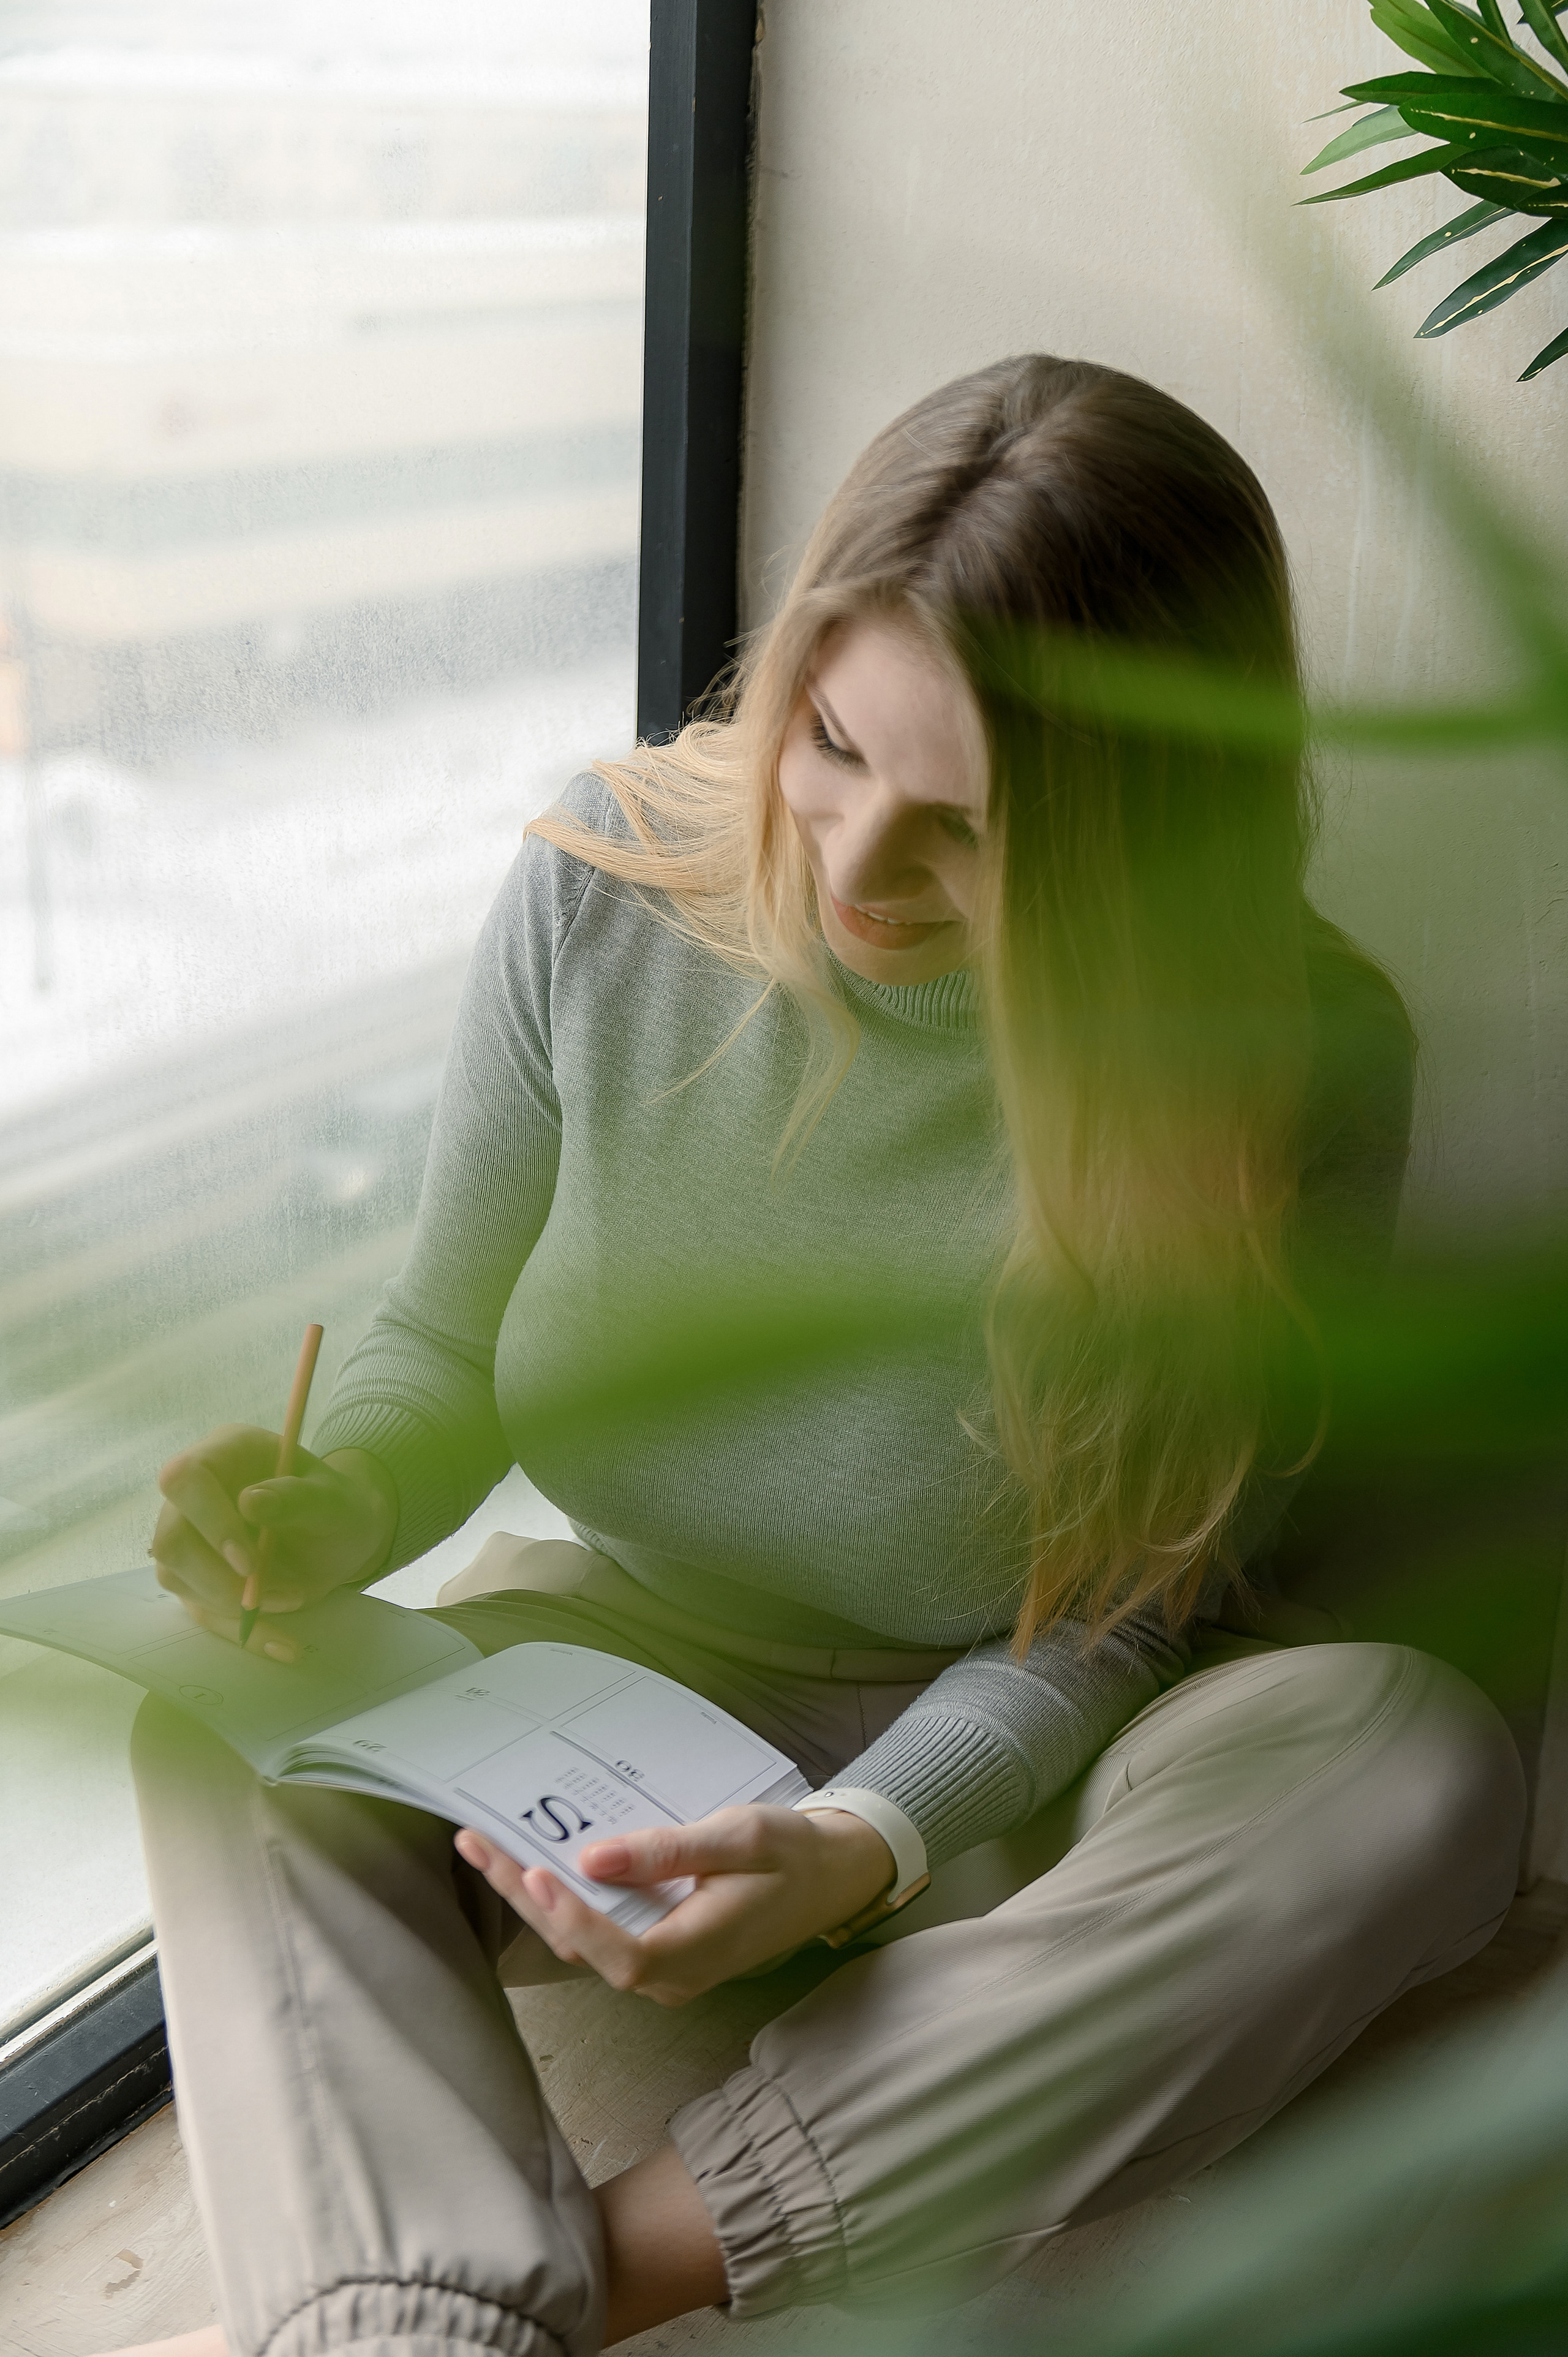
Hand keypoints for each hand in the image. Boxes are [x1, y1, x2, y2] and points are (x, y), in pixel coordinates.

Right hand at [151, 1425, 397, 1660]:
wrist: (340, 1539)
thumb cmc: (338, 1508)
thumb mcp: (336, 1501)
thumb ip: (299, 1498)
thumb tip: (250, 1501)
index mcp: (226, 1453)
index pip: (186, 1478)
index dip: (209, 1521)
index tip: (250, 1562)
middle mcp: (195, 1493)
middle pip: (171, 1540)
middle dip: (221, 1580)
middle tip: (281, 1596)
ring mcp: (188, 1535)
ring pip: (178, 1579)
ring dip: (234, 1604)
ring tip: (294, 1598)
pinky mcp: (196, 1575)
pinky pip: (201, 1610)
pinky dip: (242, 1633)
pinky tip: (282, 1643)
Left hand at [454, 1805, 894, 2005]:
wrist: (830, 1878)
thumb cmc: (791, 1854)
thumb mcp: (739, 1838)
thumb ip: (668, 1852)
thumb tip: (593, 1860)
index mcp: (697, 1954)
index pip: (619, 1954)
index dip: (572, 1918)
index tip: (534, 1870)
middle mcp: (671, 1976)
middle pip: (583, 1949)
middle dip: (524, 1897)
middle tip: (476, 1843)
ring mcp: (662, 1968)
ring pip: (584, 1942)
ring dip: (532, 1897)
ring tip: (485, 1846)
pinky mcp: (657, 1951)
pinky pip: (600, 1932)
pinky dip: (562, 1898)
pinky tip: (532, 1862)